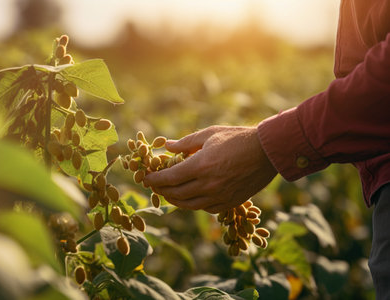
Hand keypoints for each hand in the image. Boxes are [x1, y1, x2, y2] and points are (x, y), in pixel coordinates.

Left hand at [143, 125, 276, 212]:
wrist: (268, 152)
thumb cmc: (238, 138)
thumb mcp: (210, 134)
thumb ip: (186, 142)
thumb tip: (167, 145)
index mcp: (201, 165)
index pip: (169, 178)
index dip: (154, 179)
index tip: (145, 178)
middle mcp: (208, 184)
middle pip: (175, 194)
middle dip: (160, 190)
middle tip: (153, 185)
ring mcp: (219, 196)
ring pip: (188, 205)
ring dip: (174, 200)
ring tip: (167, 193)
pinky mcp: (229, 203)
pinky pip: (204, 208)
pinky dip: (192, 204)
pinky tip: (189, 197)